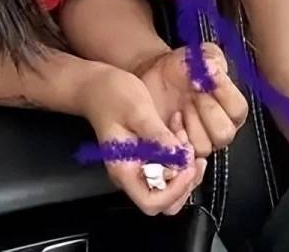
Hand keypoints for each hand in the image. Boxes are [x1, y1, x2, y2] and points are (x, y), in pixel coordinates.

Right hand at [78, 65, 205, 215]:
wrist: (95, 86)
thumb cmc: (111, 95)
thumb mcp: (137, 110)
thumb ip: (157, 136)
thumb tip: (178, 159)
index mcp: (124, 170)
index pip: (151, 202)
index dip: (174, 190)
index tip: (187, 165)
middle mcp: (131, 174)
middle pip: (164, 201)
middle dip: (185, 182)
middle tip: (193, 155)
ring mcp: (139, 166)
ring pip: (169, 185)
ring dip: (184, 165)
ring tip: (185, 136)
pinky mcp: (146, 156)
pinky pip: (167, 165)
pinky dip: (179, 152)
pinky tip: (178, 128)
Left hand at [138, 42, 248, 157]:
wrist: (153, 76)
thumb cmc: (181, 67)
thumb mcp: (199, 55)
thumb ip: (211, 58)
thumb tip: (213, 69)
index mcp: (230, 104)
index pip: (238, 109)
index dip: (224, 93)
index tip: (207, 75)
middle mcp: (220, 126)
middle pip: (225, 132)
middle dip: (205, 111)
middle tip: (192, 93)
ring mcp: (202, 141)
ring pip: (205, 146)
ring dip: (189, 125)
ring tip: (179, 108)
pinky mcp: (182, 151)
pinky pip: (184, 155)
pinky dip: (175, 137)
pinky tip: (170, 120)